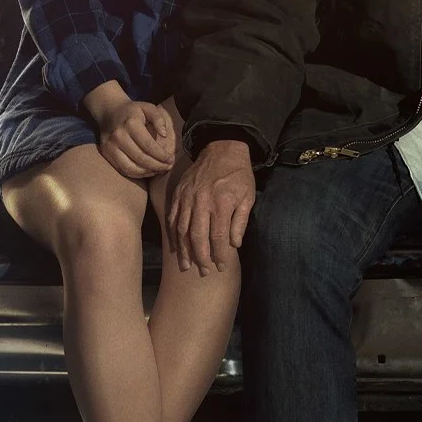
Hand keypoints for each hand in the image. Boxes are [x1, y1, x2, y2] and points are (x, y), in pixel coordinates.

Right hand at [83, 83, 173, 179]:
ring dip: (147, 173)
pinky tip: (147, 171)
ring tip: (159, 170)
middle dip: (157, 166)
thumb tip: (165, 134)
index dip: (162, 155)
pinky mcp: (106, 153)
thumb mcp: (148, 107)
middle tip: (168, 167)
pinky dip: (136, 174)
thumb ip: (158, 118)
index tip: (171, 159)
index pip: (149, 145)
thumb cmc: (133, 111)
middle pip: (141, 158)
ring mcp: (110, 146)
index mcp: (131, 124)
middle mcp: (118, 136)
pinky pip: (122, 170)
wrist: (109, 111)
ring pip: (130, 168)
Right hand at [167, 139, 254, 275]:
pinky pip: (172, 217)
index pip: (218, 237)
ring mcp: (187, 198)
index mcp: (221, 203)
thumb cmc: (238, 174)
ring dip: (183, 250)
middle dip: (200, 258)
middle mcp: (202, 202)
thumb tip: (234, 244)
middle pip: (198, 237)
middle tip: (203, 272)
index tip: (221, 267)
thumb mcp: (248, 196)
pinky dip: (173, 234)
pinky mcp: (179, 194)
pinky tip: (176, 247)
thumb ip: (240, 221)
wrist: (222, 148)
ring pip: (181, 229)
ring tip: (186, 266)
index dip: (219, 255)